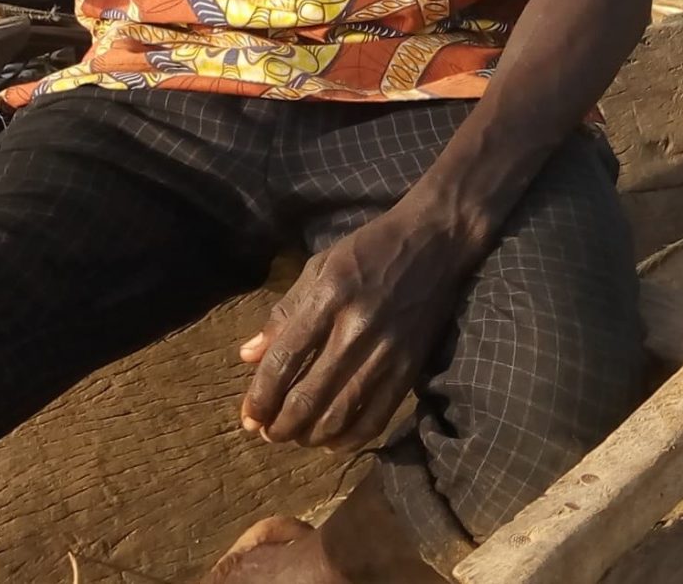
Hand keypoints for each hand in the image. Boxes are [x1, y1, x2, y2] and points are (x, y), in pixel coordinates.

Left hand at [238, 209, 472, 450]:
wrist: (435, 242)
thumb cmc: (368, 251)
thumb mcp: (318, 267)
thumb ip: (284, 313)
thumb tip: (248, 356)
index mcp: (328, 297)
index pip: (285, 359)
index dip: (261, 396)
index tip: (248, 417)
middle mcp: (356, 328)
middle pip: (310, 395)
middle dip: (280, 425)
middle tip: (265, 434)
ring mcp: (387, 352)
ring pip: (341, 413)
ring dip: (310, 435)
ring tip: (293, 437)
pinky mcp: (410, 368)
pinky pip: (378, 417)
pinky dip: (350, 437)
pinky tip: (331, 441)